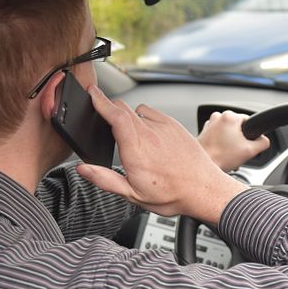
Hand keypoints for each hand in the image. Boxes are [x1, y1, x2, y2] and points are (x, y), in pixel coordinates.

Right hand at [76, 86, 247, 223]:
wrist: (204, 189)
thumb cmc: (172, 194)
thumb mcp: (133, 194)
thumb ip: (104, 179)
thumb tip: (83, 169)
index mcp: (135, 150)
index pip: (114, 115)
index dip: (100, 101)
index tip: (91, 93)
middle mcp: (149, 134)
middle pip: (123, 107)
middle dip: (109, 107)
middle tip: (103, 114)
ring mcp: (163, 126)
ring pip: (137, 110)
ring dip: (128, 116)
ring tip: (130, 134)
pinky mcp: (174, 124)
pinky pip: (153, 113)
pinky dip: (145, 118)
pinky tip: (148, 135)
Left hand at [198, 110, 269, 171]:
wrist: (200, 167)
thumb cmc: (221, 158)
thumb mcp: (250, 151)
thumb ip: (263, 142)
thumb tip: (264, 140)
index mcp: (229, 116)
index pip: (249, 121)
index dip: (251, 135)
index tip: (246, 146)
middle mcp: (218, 117)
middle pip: (238, 128)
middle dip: (240, 141)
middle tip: (237, 153)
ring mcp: (209, 124)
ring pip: (228, 133)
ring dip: (231, 143)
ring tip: (228, 155)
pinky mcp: (204, 132)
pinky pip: (219, 136)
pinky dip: (222, 145)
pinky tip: (221, 155)